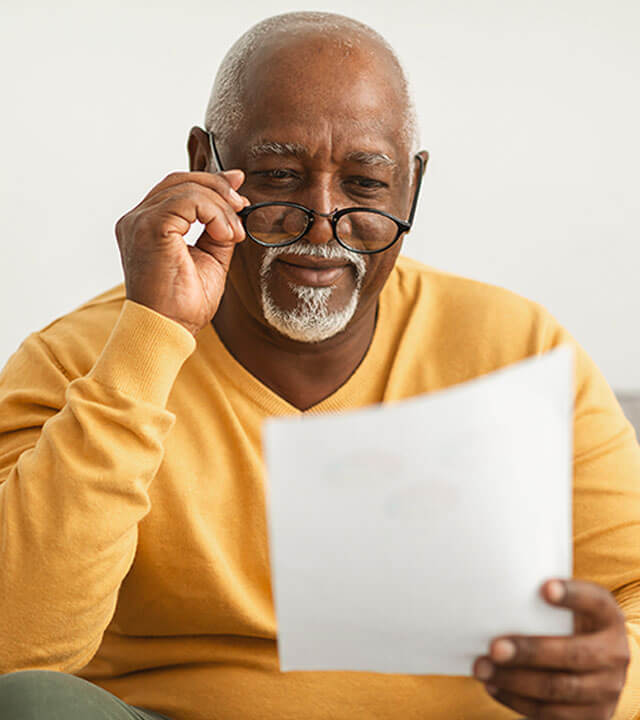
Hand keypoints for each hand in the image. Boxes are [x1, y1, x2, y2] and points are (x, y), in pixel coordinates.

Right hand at [115, 170, 249, 336]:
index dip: (209, 182)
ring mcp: (140, 221)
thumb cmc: (182, 305)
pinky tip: (225, 235)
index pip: (176, 188)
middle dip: (218, 186)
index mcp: (147, 226)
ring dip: (221, 206)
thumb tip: (234, 209)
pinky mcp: (150, 227)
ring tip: (233, 234)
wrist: (167, 329)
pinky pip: (188, 200)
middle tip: (242, 203)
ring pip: (187, 189)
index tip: (238, 188)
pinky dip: (214, 213)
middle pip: (180, 180)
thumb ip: (217, 232)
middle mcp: (137, 220)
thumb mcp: (210, 259)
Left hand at [473, 579, 629, 718]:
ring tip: (483, 668)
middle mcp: (614, 653)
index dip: (572, 595)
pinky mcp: (592, 716)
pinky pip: (551, 713)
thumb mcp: (567, 609)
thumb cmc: (566, 624)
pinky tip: (494, 686)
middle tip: (494, 647)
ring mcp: (606, 689)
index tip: (544, 588)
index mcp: (607, 617)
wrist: (596, 668)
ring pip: (558, 688)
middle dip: (530, 652)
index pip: (595, 602)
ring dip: (515, 680)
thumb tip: (494, 589)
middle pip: (573, 654)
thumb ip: (542, 601)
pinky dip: (517, 700)